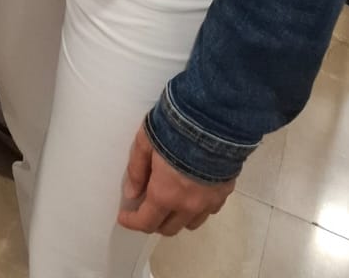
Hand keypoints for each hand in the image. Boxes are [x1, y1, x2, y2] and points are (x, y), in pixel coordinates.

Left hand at [118, 124, 236, 235]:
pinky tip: (192, 193)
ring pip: (190, 223)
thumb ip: (136, 171)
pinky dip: (197, 208)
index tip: (124, 217)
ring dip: (176, 218)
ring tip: (169, 202)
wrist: (212, 120)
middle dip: (153, 222)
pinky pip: (208, 211)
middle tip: (145, 208)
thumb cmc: (172, 129)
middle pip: (169, 228)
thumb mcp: (145, 143)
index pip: (146, 222)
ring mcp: (208, 202)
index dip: (132, 222)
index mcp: (165, 194)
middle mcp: (188, 206)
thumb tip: (131, 194)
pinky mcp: (224, 194)